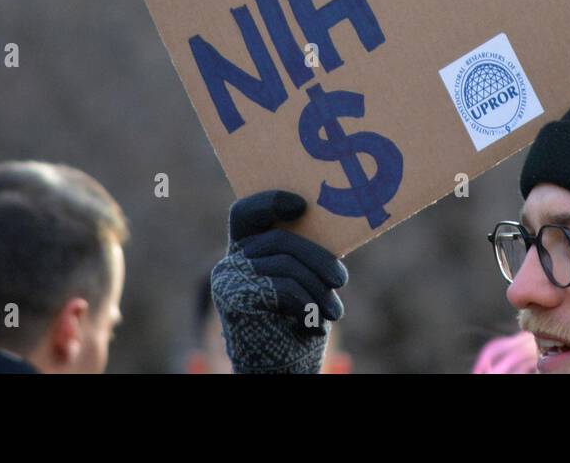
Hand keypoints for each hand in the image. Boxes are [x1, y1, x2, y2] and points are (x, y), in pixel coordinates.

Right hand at [211, 190, 348, 373]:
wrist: (277, 368)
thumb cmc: (294, 321)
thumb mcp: (301, 280)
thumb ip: (303, 253)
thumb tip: (336, 223)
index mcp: (246, 250)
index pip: (246, 213)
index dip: (271, 201)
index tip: (301, 206)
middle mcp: (231, 261)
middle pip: (280, 241)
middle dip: (318, 259)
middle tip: (341, 280)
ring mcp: (228, 280)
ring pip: (287, 265)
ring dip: (319, 290)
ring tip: (334, 312)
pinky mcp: (234, 300)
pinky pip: (284, 289)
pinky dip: (308, 307)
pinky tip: (313, 327)